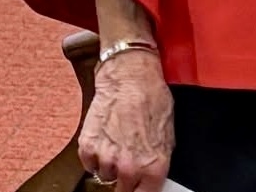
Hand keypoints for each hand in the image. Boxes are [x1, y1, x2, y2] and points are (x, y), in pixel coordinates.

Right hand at [79, 50, 173, 191]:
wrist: (129, 76)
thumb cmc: (152, 97)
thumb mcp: (168, 130)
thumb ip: (159, 159)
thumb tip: (155, 176)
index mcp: (153, 165)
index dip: (142, 191)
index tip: (139, 188)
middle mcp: (129, 167)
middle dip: (126, 180)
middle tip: (128, 161)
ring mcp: (106, 159)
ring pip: (106, 177)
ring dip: (111, 165)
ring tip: (119, 140)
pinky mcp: (87, 149)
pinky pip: (91, 164)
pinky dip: (96, 155)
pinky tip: (106, 136)